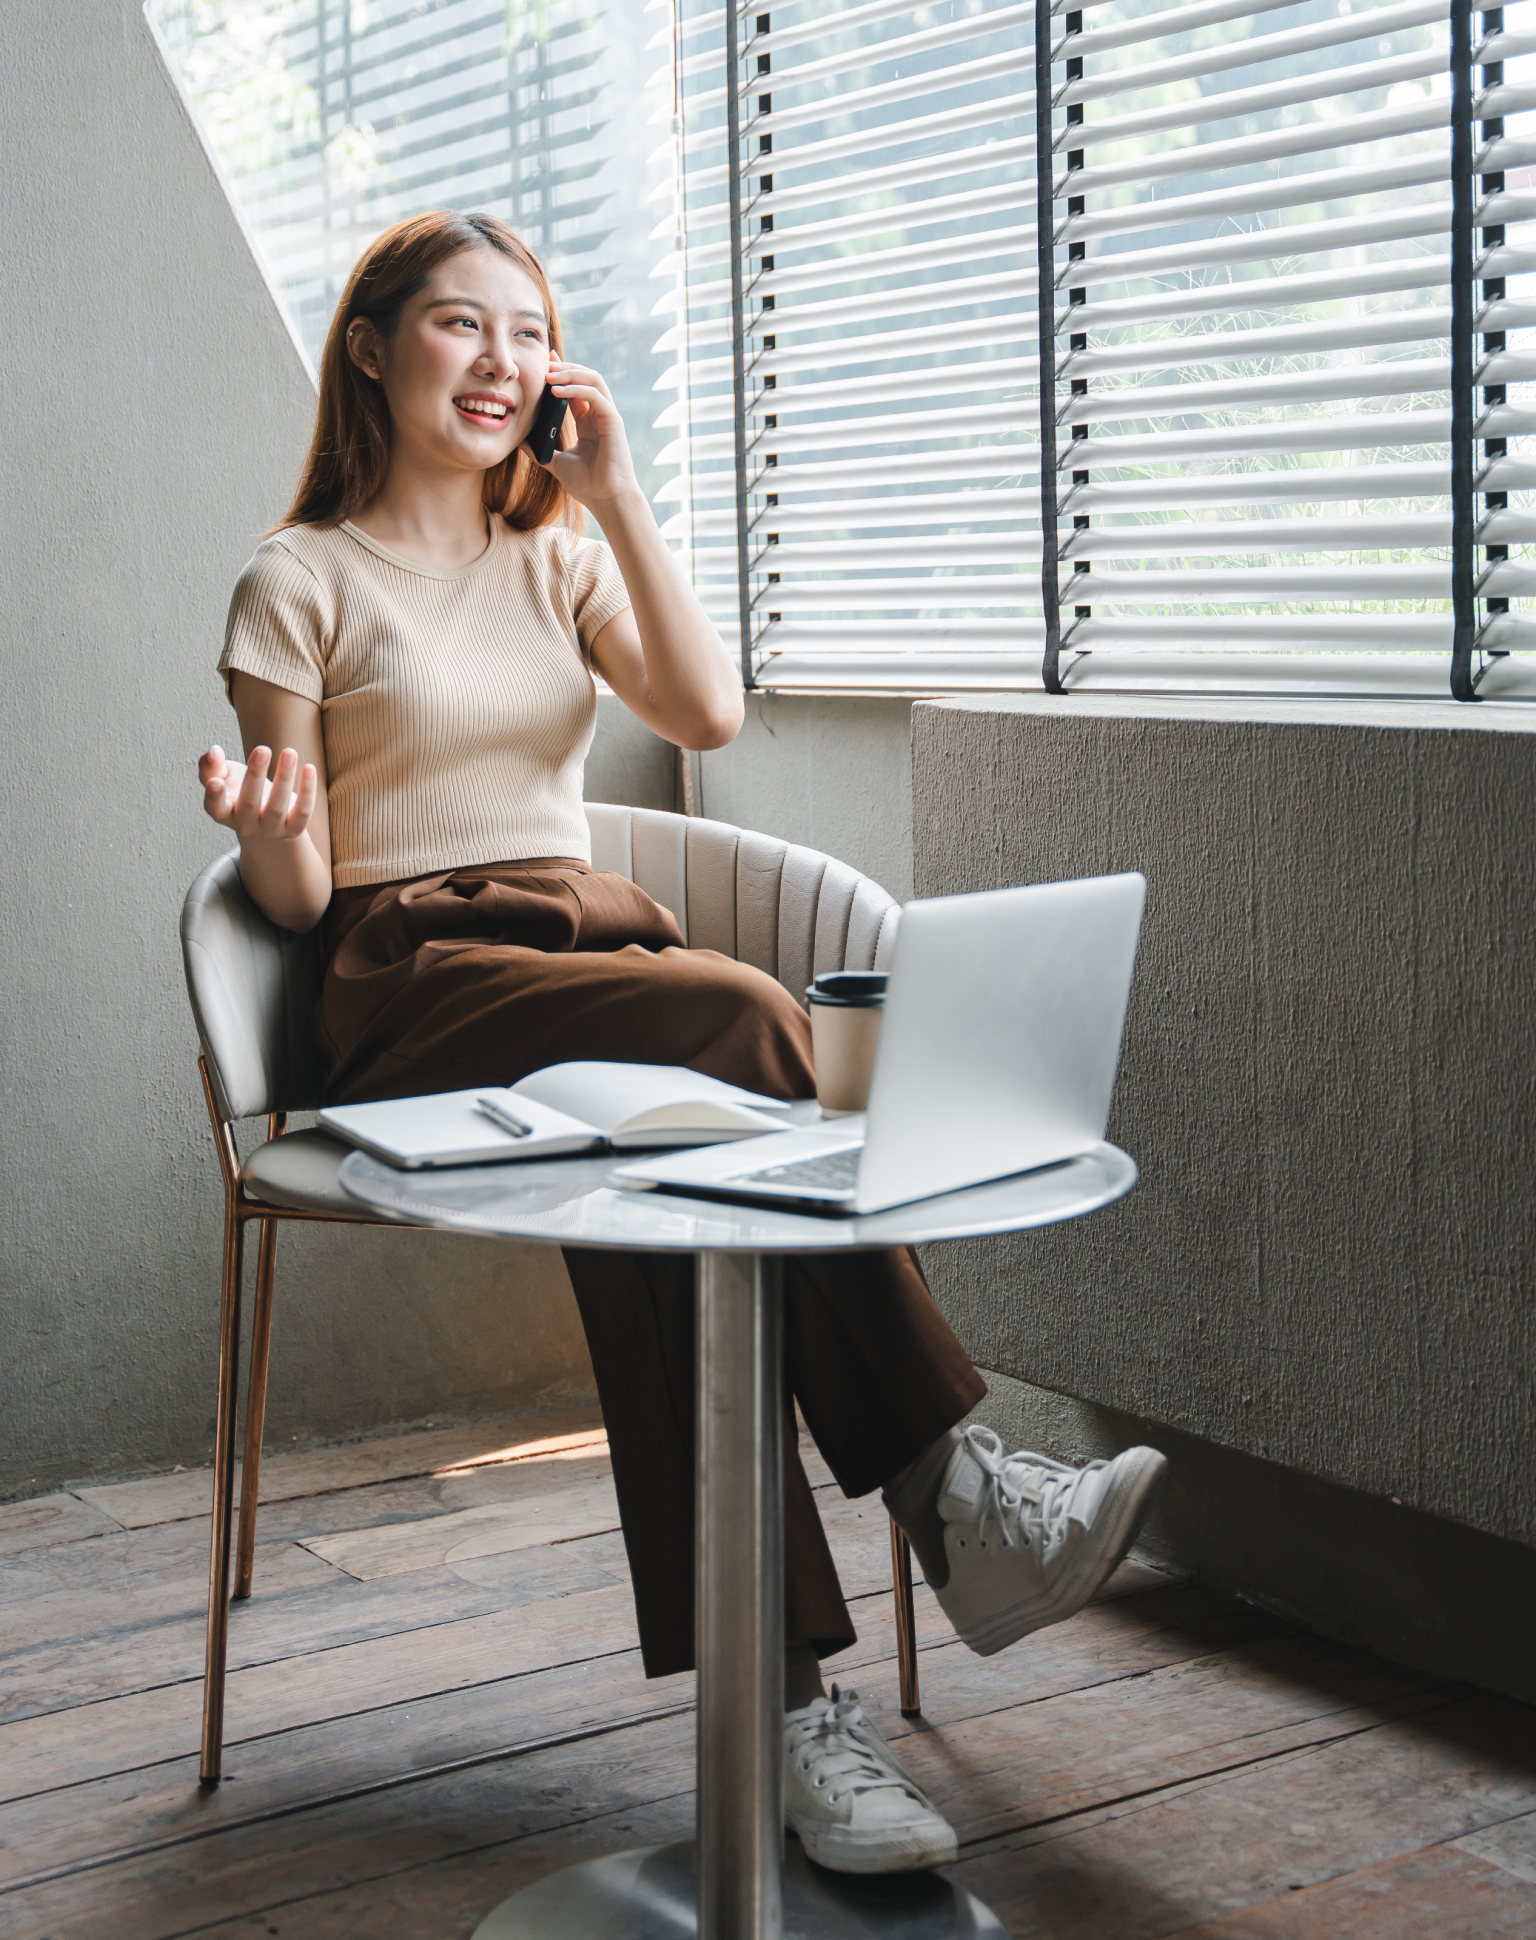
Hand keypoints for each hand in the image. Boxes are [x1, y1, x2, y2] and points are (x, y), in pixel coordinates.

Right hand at [198, 744, 316, 843]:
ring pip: (277, 808)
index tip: (215, 782)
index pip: (215, 807)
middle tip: (262, 749)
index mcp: (224, 812)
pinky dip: (307, 792)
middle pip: (249, 803)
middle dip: (255, 776)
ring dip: (284, 778)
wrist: (265, 818)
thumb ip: (211, 765)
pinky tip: (309, 768)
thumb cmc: (239, 791)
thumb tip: (214, 751)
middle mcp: (245, 825)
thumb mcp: (222, 777)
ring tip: (289, 752)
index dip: (214, 797)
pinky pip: (302, 812)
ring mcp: (270, 830)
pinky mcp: (293, 829)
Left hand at [541, 359, 641, 512]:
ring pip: (593, 379)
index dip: (561, 373)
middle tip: (544, 364)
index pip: (575, 388)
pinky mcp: (613, 421)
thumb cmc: (588, 485)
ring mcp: (607, 416)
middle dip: (565, 366)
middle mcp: (599, 415)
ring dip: (570, 372)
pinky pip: (596, 395)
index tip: (544, 364)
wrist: (606, 500)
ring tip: (549, 374)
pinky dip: (576, 388)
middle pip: (585, 377)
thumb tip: (519, 441)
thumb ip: (540, 450)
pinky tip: (557, 391)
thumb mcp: (555, 463)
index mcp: (587, 422)